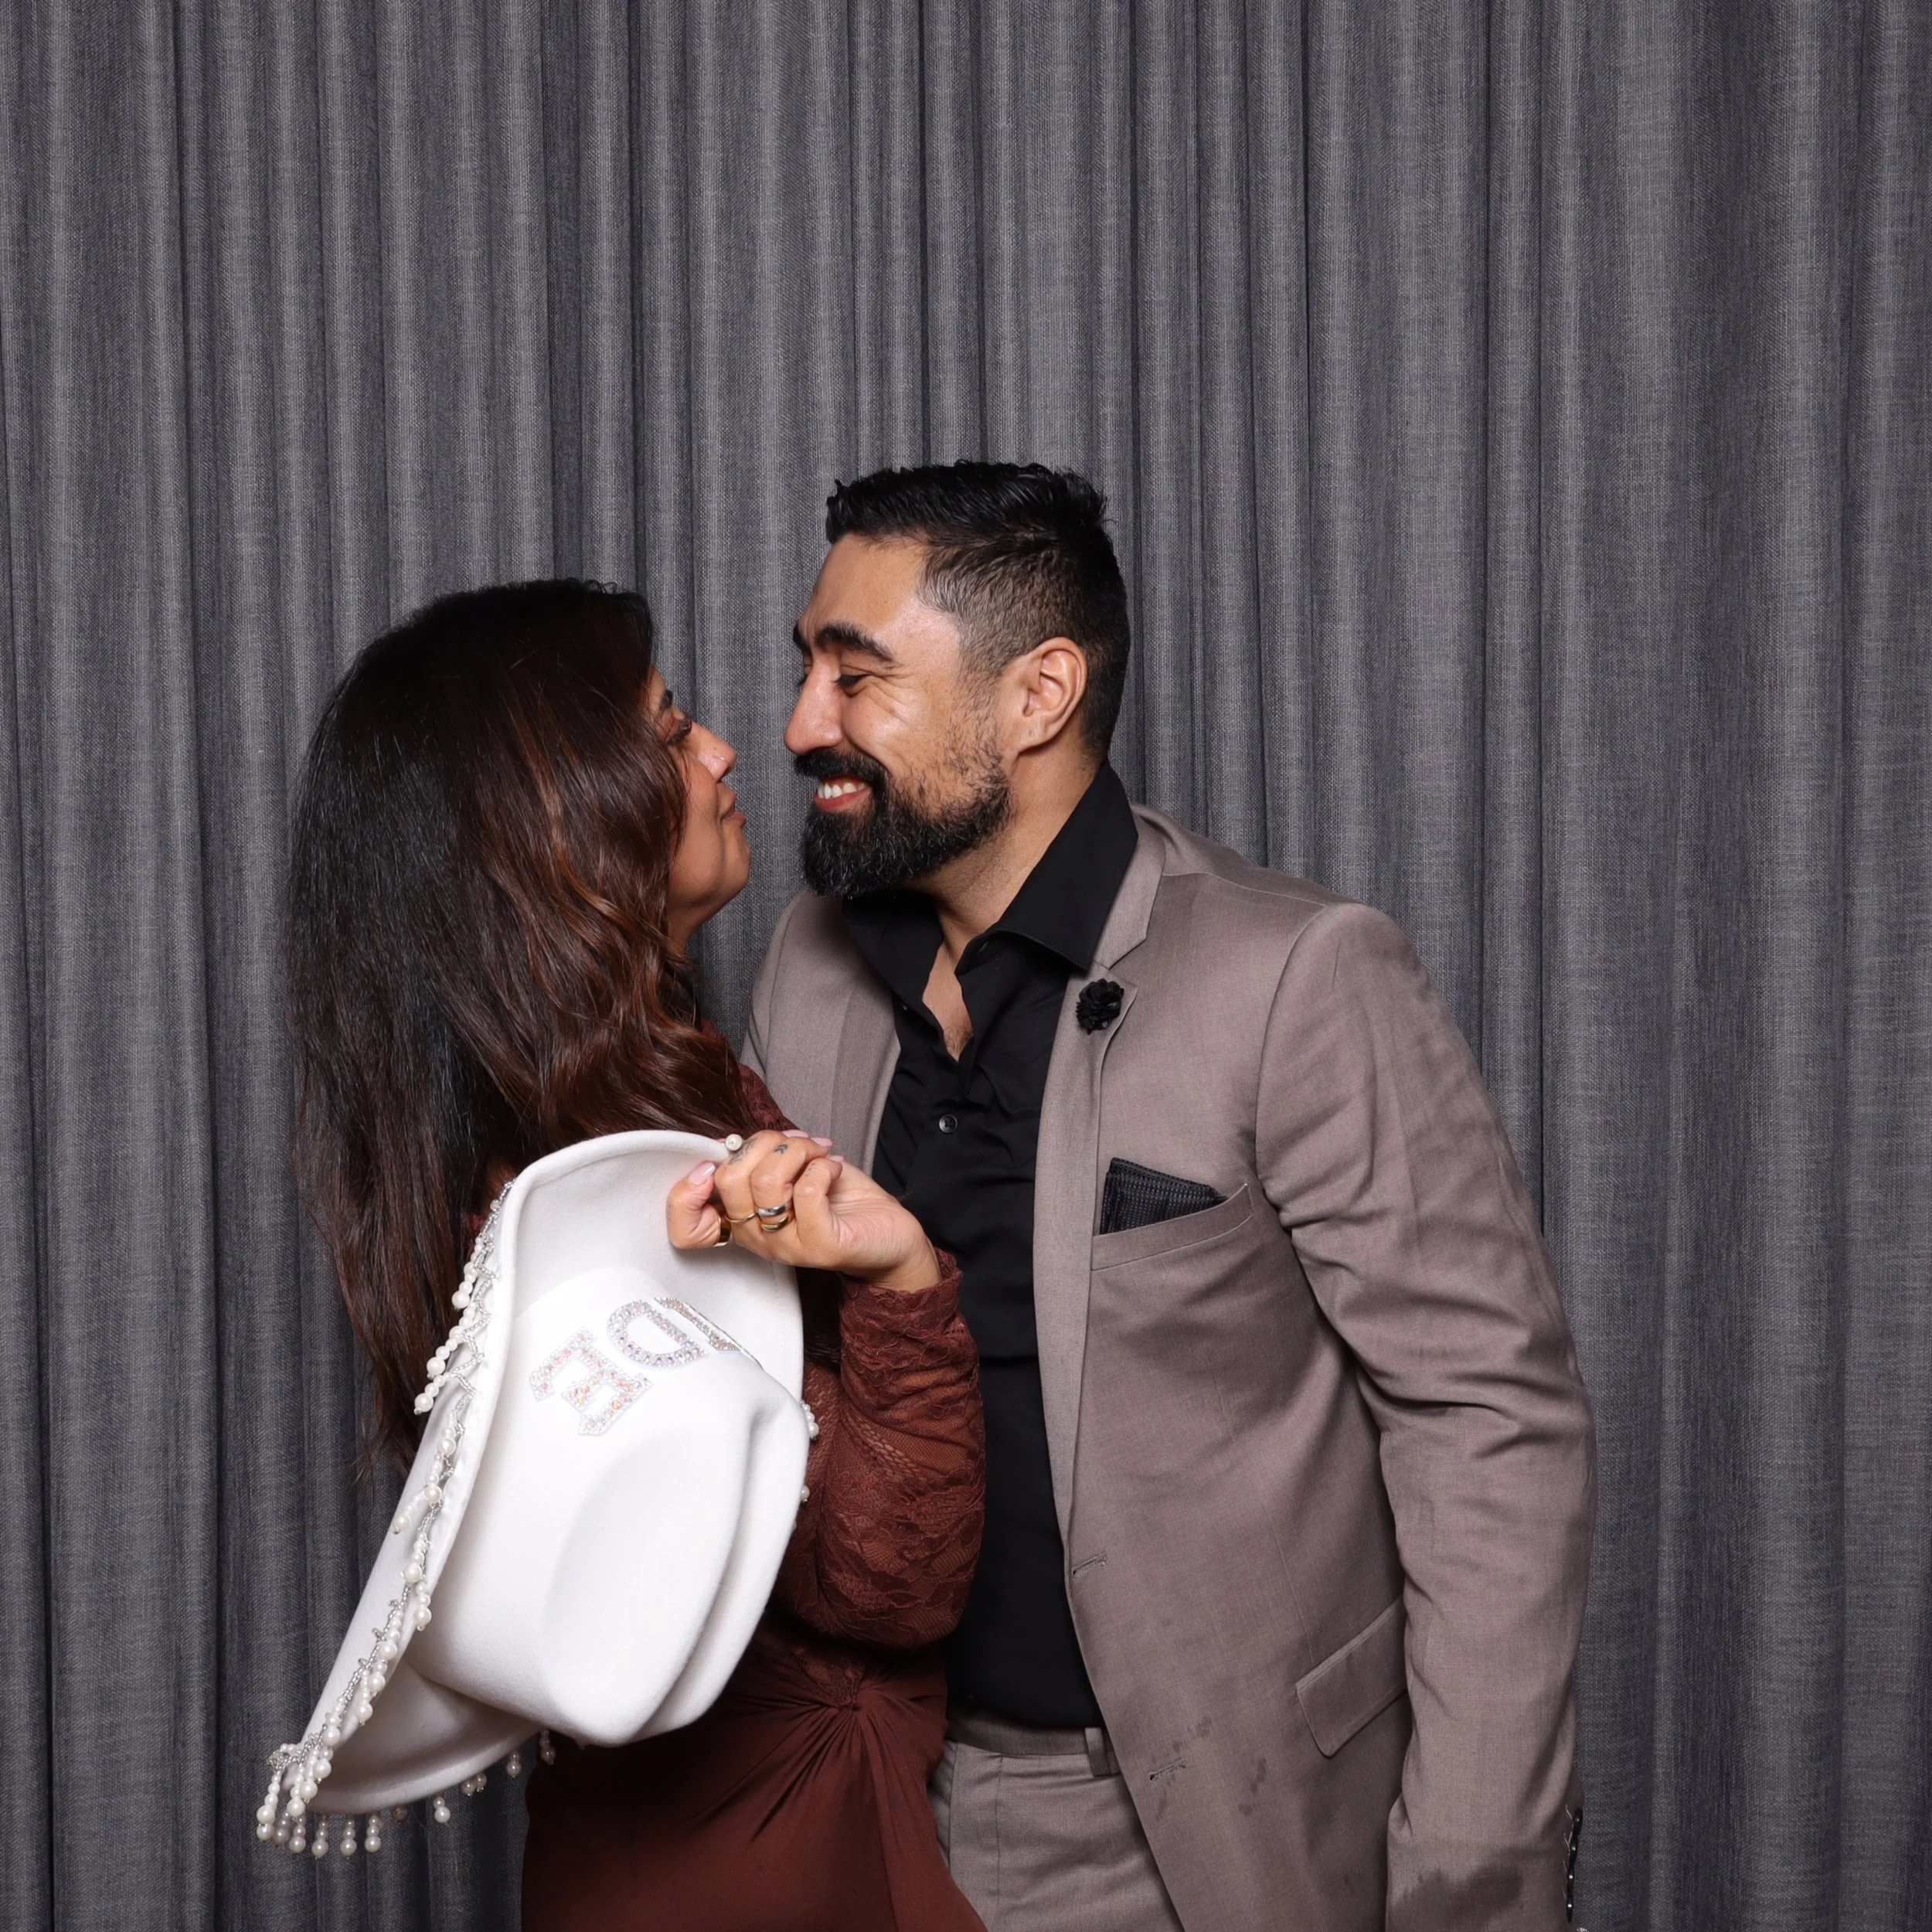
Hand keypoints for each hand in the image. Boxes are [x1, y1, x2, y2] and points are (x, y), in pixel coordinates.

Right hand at [667, 1129, 940, 1292]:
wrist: (892, 1234)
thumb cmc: (840, 1200)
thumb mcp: (792, 1172)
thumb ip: (762, 1158)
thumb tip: (739, 1140)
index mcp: (743, 1223)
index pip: (686, 1227)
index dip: (687, 1189)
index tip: (718, 1157)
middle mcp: (758, 1240)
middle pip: (728, 1181)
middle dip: (764, 1143)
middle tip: (795, 1145)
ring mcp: (787, 1246)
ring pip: (767, 1181)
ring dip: (797, 1151)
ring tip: (819, 1155)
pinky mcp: (821, 1245)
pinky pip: (806, 1190)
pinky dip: (821, 1165)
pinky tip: (833, 1167)